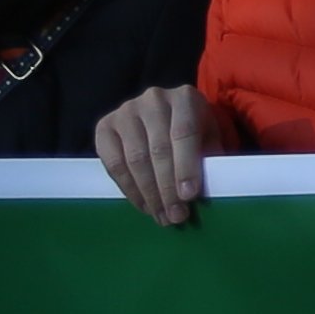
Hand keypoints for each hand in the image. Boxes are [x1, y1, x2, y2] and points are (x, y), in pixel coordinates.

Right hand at [95, 85, 204, 225]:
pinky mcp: (104, 127)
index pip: (184, 133)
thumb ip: (210, 155)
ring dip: (149, 194)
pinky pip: (113, 164)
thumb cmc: (192, 126)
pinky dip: (128, 189)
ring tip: (161, 216)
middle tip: (176, 216)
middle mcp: (153, 100)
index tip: (189, 195)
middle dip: (167, 188)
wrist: (162, 111)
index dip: (186, 166)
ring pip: (135, 160)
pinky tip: (142, 205)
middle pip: (158, 150)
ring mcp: (125, 112)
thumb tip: (206, 191)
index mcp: (184, 97)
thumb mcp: (209, 134)